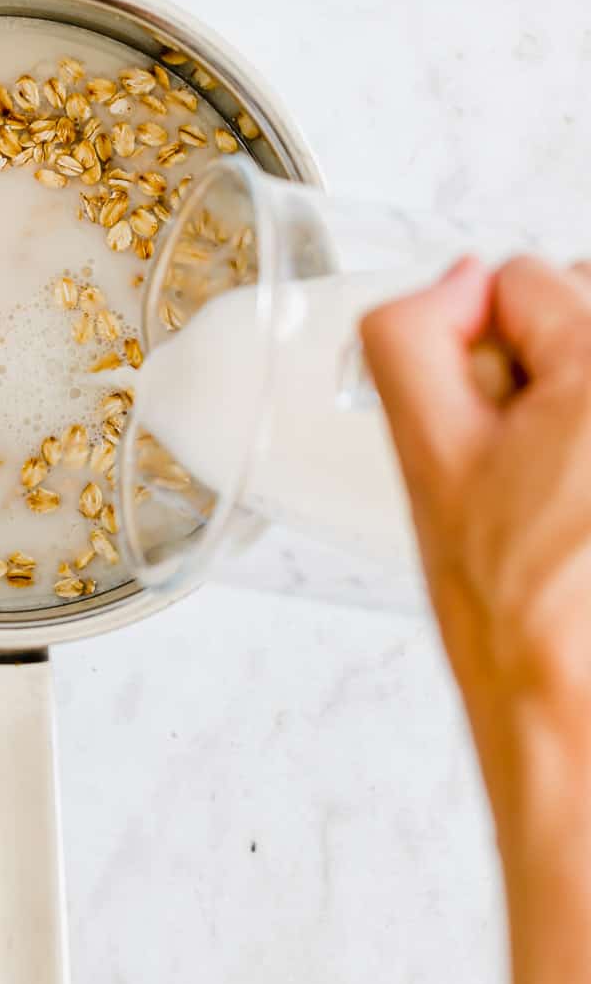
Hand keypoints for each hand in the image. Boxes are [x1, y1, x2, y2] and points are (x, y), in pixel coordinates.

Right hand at [361, 256, 590, 861]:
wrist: (574, 704)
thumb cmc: (515, 609)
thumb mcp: (426, 460)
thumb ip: (410, 339)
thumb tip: (456, 280)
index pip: (521, 279)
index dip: (484, 354)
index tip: (489, 431)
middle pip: (585, 302)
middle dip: (550, 363)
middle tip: (528, 465)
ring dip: (579, 403)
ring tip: (566, 491)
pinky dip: (586, 447)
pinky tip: (580, 510)